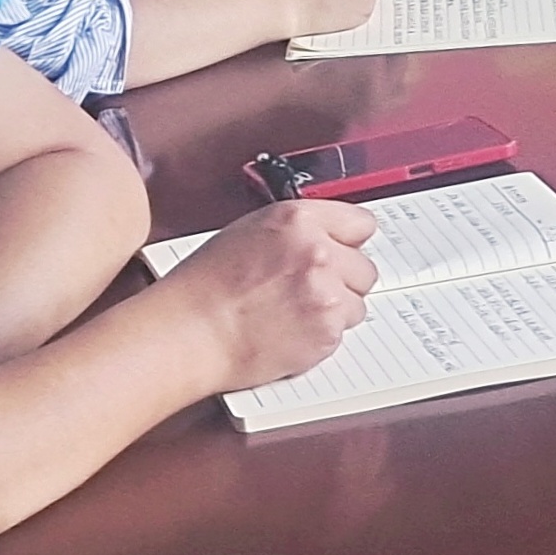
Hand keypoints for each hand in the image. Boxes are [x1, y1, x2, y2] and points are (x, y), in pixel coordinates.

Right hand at [165, 198, 378, 389]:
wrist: (190, 332)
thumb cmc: (206, 286)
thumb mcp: (250, 232)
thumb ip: (297, 231)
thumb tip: (329, 237)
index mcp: (298, 220)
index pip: (361, 223)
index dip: (349, 241)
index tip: (344, 251)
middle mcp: (317, 252)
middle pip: (365, 266)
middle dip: (342, 280)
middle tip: (309, 291)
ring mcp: (326, 293)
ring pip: (357, 302)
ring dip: (334, 309)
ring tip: (294, 312)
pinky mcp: (327, 331)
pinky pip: (344, 331)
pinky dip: (323, 334)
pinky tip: (291, 330)